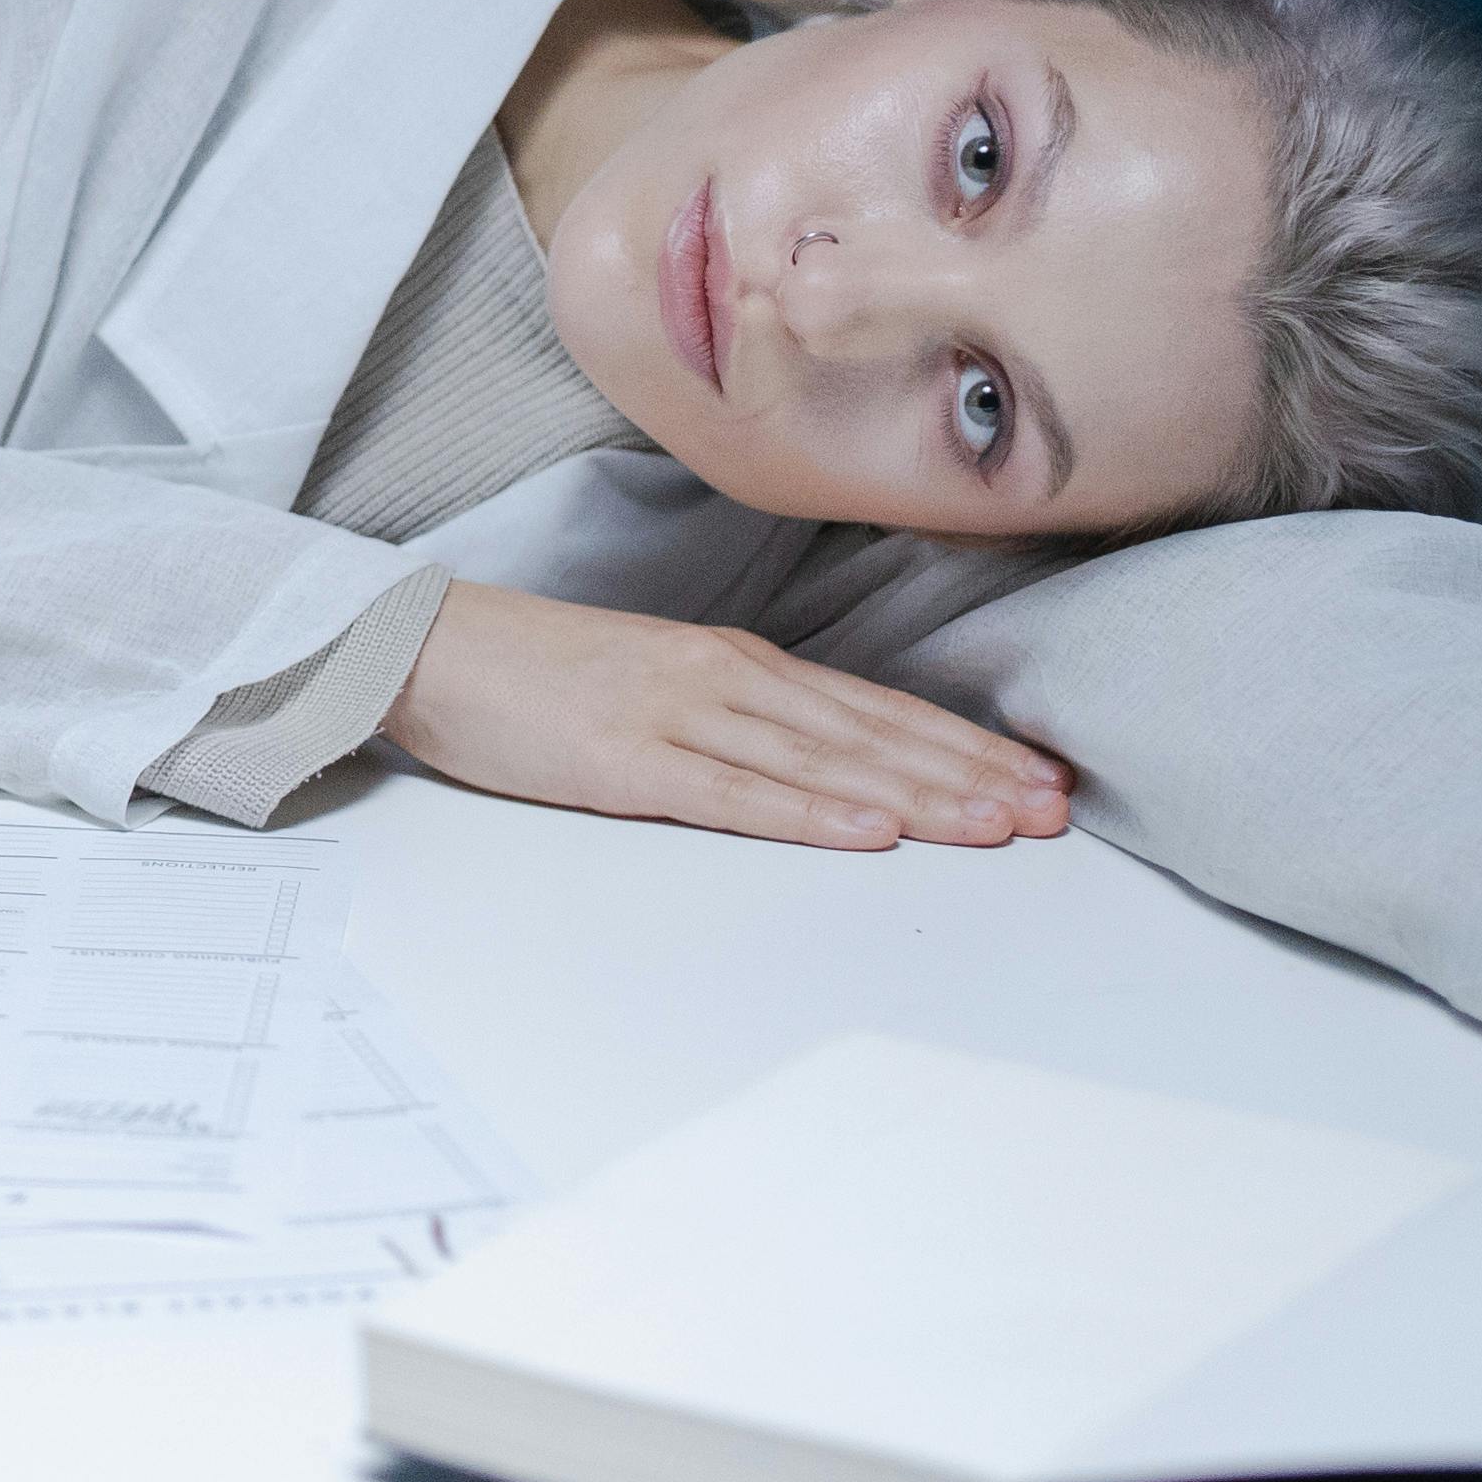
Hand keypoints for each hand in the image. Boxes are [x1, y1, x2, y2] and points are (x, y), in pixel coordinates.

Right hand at [383, 584, 1076, 851]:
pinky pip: (733, 794)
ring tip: (993, 829)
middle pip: (869, 735)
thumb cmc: (541, 673)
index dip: (963, 746)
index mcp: (736, 663)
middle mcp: (725, 678)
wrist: (429, 647)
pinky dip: (808, 815)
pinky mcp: (626, 759)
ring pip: (822, 763)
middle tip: (1052, 814)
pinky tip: (866, 834)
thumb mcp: (657, 678)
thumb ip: (738, 714)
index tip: (1039, 780)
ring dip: (916, 798)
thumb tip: (825, 760)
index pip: (875, 708)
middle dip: (968, 777)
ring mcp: (677, 714)